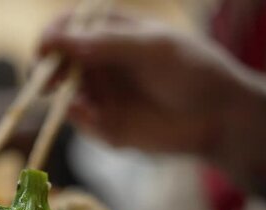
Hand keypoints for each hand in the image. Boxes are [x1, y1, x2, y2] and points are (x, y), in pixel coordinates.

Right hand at [39, 12, 262, 158]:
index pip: (69, 27)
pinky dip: (85, 121)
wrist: (220, 117)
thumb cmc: (193, 72)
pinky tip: (99, 120)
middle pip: (59, 62)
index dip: (52, 35)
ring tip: (78, 105)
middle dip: (47, 71)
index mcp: (111, 33)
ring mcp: (103, 94)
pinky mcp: (107, 125)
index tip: (45, 48)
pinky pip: (83, 122)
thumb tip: (60, 40)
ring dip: (64, 99)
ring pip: (66, 94)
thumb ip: (107, 43)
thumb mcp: (153, 49)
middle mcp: (101, 62)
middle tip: (44, 82)